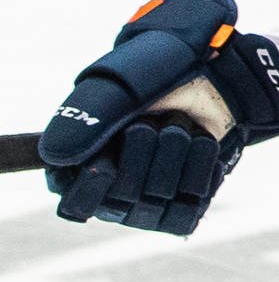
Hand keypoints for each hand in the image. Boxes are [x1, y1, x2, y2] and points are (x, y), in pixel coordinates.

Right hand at [40, 0, 278, 234]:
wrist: (220, 71)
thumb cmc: (163, 72)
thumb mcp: (124, 83)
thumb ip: (86, 114)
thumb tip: (57, 156)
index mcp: (82, 159)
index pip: (74, 201)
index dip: (92, 185)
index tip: (110, 160)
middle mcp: (111, 187)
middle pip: (120, 201)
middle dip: (145, 155)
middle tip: (157, 123)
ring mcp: (149, 198)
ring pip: (156, 204)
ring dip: (176, 158)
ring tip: (182, 127)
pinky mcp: (183, 203)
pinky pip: (188, 210)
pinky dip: (201, 172)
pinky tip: (201, 144)